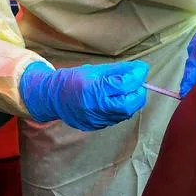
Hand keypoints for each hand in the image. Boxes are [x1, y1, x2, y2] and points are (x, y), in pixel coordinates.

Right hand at [19, 60, 149, 130]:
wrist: (54, 98)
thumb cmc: (74, 80)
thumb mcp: (95, 70)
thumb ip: (119, 71)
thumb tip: (140, 69)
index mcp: (92, 89)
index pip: (122, 85)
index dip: (136, 76)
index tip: (142, 69)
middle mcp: (94, 107)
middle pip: (127, 104)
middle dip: (138, 93)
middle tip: (138, 83)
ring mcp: (95, 119)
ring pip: (124, 113)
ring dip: (131, 101)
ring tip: (127, 90)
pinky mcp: (96, 126)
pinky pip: (116, 118)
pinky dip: (122, 109)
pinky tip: (116, 100)